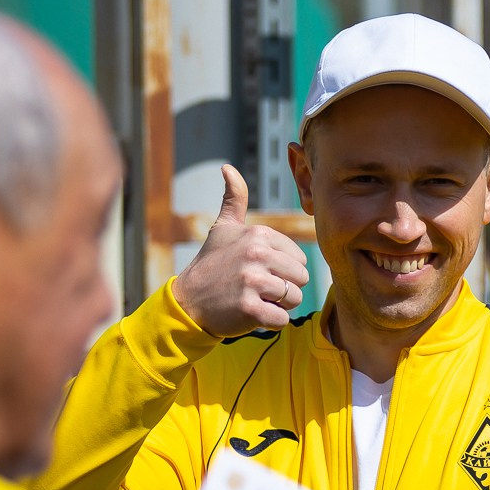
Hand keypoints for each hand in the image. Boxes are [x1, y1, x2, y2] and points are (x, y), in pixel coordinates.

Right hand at [172, 165, 311, 336]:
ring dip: (279, 305)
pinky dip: (271, 321)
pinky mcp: (250, 308)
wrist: (188, 300)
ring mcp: (253, 282)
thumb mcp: (223, 228)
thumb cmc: (211, 264)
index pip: (299, 259)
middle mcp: (257, 254)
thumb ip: (234, 198)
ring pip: (294, 298)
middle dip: (284, 288)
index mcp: (258, 234)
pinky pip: (282, 319)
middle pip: (301, 279)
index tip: (258, 271)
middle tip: (258, 289)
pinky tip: (253, 314)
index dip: (283, 270)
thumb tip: (228, 167)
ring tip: (255, 299)